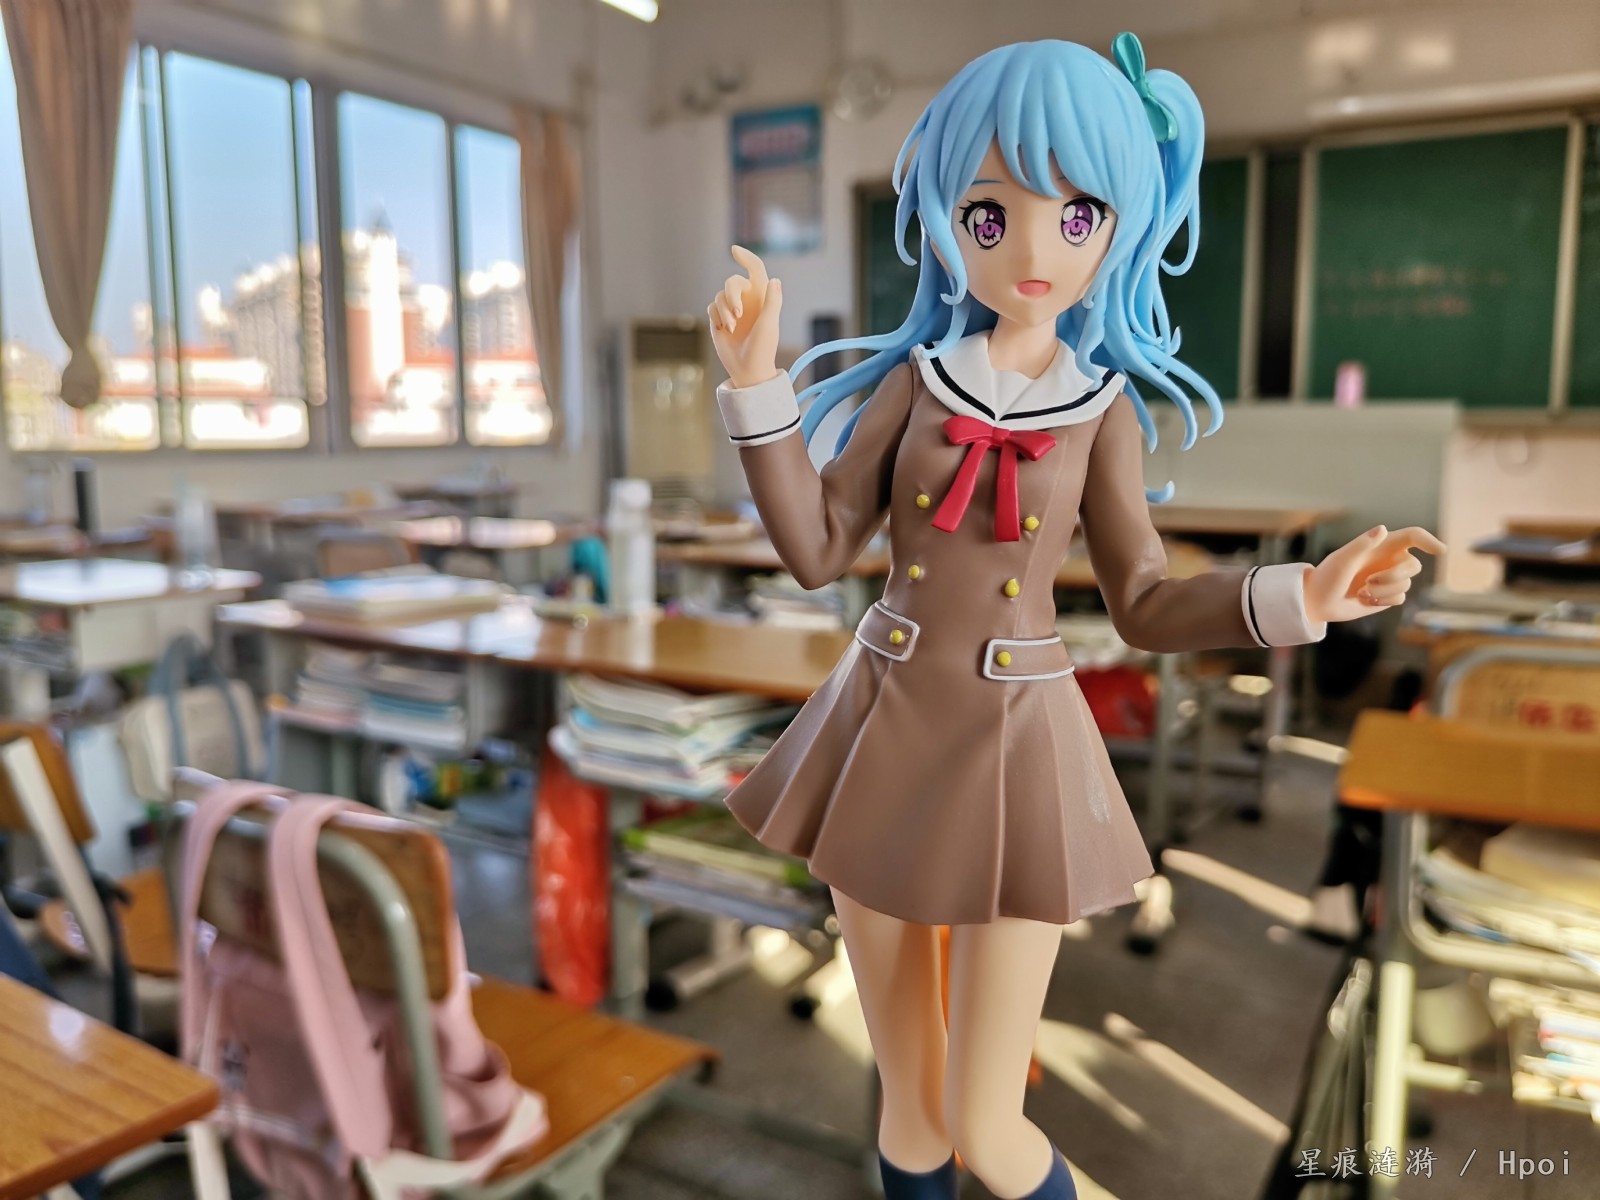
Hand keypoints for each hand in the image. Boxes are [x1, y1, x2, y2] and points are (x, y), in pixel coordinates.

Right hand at [707, 245, 782, 389]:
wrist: (748, 370)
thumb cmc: (763, 348)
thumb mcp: (769, 325)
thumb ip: (773, 301)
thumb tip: (775, 280)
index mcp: (762, 297)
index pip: (755, 270)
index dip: (746, 258)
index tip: (734, 250)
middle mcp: (747, 300)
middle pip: (732, 282)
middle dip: (732, 296)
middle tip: (738, 315)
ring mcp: (732, 309)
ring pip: (720, 296)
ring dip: (724, 312)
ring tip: (732, 329)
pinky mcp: (719, 319)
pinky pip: (711, 307)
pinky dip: (716, 317)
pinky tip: (724, 331)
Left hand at [1304, 525, 1446, 624]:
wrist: (1317, 601)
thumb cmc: (1327, 576)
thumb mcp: (1342, 559)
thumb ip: (1362, 544)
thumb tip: (1383, 529)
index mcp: (1380, 545)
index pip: (1412, 537)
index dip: (1428, 541)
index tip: (1440, 551)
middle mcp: (1388, 560)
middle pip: (1414, 566)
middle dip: (1395, 576)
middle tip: (1369, 581)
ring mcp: (1388, 578)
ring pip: (1405, 585)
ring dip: (1383, 591)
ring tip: (1360, 591)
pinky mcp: (1386, 596)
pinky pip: (1399, 598)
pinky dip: (1382, 601)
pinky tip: (1363, 599)